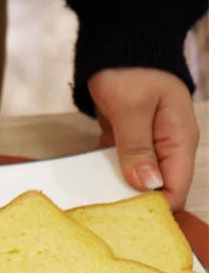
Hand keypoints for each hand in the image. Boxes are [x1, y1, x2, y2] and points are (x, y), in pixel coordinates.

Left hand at [87, 67, 198, 211]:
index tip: (130, 222)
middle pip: (159, 189)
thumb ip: (137, 147)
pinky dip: (110, 179)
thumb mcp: (132, 108)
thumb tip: (148, 185)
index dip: (157, 208)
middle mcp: (168, 147)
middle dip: (137, 205)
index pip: (177, 187)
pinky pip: (123, 170)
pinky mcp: (131, 146)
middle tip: (107, 220)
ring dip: (121, 193)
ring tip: (97, 211)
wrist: (117, 50)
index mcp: (179, 138)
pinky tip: (93, 191)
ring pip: (139, 182)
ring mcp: (149, 147)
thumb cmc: (129, 71)